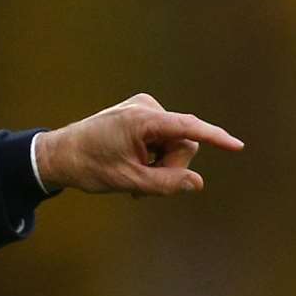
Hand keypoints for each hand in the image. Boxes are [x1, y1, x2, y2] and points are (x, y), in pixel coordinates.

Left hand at [34, 93, 242, 196]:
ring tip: (134, 181)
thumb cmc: (89, 167)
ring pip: (173, 142)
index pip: (187, 128)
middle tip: (142, 188)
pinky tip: (135, 167)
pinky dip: (153, 155)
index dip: (214, 138)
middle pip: (182, 142)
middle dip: (169, 166)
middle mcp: (146, 107)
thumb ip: (164, 183)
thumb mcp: (128, 181)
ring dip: (160, 164)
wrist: (59, 154)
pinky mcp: (141, 114)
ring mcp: (143, 108)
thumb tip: (197, 183)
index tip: (236, 146)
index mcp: (142, 120)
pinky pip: (162, 137)